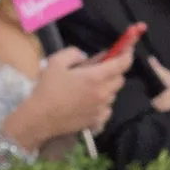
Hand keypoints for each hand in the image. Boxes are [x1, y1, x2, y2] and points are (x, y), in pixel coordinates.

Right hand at [4, 45, 127, 146]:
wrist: (41, 118)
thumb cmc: (48, 88)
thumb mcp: (56, 62)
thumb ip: (73, 53)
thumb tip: (85, 57)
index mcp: (96, 77)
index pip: (121, 64)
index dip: (127, 54)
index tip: (127, 48)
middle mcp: (104, 93)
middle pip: (120, 79)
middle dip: (113, 71)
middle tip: (99, 69)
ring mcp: (102, 109)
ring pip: (113, 94)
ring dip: (106, 87)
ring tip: (88, 87)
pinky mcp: (98, 121)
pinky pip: (107, 109)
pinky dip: (102, 103)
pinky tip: (88, 102)